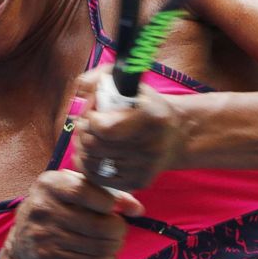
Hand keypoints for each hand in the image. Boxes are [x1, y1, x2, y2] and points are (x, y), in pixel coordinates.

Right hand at [0, 169, 144, 258]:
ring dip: (114, 245)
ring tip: (115, 242)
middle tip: (121, 229)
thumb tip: (138, 209)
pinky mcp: (48, 257)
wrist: (23, 241)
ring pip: (96, 245)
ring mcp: (44, 234)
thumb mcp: (73, 192)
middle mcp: (43, 207)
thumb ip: (107, 194)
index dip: (107, 201)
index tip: (111, 207)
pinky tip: (107, 256)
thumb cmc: (58, 209)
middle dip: (118, 229)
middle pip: (97, 224)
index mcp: (49, 184)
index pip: (84, 190)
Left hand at [73, 68, 185, 190]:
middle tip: (85, 124)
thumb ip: (102, 76)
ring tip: (88, 137)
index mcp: (151, 118)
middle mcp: (151, 146)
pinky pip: (98, 178)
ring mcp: (144, 167)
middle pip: (94, 145)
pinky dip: (87, 165)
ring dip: (82, 147)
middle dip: (82, 132)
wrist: (175, 136)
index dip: (90, 118)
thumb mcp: (130, 84)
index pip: (103, 128)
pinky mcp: (138, 182)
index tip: (93, 111)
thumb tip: (82, 85)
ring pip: (92, 162)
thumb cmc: (146, 106)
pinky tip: (90, 154)